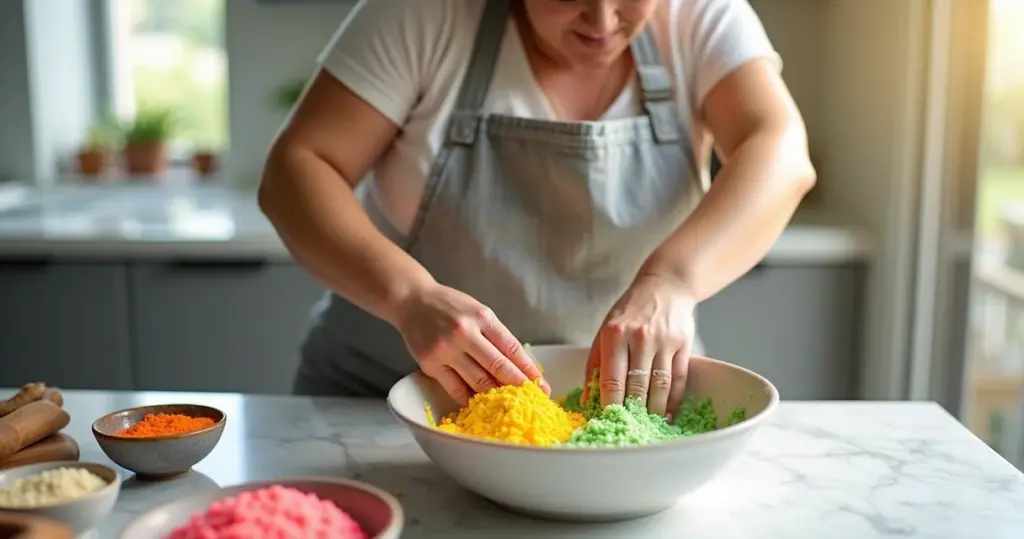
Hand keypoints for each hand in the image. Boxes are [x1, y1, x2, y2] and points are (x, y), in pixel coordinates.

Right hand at [394, 283, 548, 405]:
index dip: (528, 369)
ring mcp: (446, 350)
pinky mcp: (431, 364)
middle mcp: (464, 333)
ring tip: (512, 405)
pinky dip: (471, 400)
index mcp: (482, 317)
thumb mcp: (478, 311)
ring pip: (478, 381)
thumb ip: (496, 335)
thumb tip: (519, 366)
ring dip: (498, 396)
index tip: (541, 384)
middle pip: (498, 367)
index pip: (512, 348)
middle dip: (519, 385)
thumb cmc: (450, 306)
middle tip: (533, 399)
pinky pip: (456, 389)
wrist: (412, 301)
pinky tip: (483, 405)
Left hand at [581, 273, 695, 416]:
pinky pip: (678, 380)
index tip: (607, 420)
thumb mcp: (605, 330)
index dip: (610, 405)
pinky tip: (667, 412)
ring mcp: (664, 341)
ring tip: (648, 424)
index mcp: (615, 335)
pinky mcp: (684, 345)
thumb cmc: (629, 311)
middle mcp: (640, 338)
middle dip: (632, 412)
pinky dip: (673, 400)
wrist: (665, 286)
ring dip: (654, 411)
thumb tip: (587, 398)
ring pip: (659, 387)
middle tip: (628, 427)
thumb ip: (595, 364)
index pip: (612, 380)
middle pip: (637, 387)